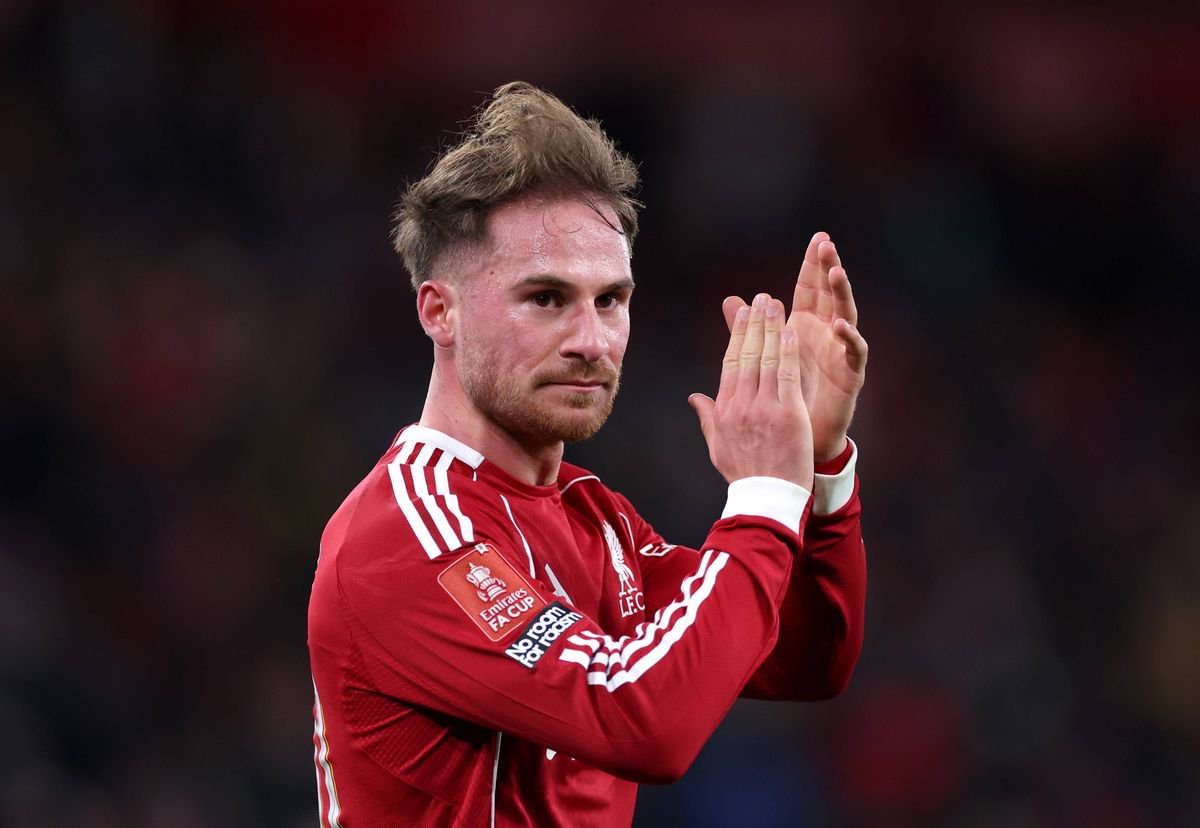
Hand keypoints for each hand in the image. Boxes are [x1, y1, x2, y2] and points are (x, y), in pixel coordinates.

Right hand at [689, 293, 813, 489]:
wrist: (766, 498)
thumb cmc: (744, 474)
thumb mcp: (718, 446)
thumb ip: (707, 417)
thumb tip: (694, 397)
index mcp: (725, 409)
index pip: (731, 362)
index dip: (738, 334)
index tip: (743, 313)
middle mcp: (742, 405)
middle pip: (747, 355)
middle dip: (754, 323)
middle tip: (760, 298)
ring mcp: (765, 408)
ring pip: (767, 360)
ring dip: (771, 328)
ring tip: (775, 304)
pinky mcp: (788, 415)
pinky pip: (788, 376)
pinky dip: (788, 352)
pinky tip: (791, 332)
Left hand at [721, 233, 867, 461]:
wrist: (798, 440)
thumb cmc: (784, 398)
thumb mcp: (762, 358)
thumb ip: (749, 330)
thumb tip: (730, 301)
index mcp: (804, 328)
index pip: (810, 289)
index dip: (813, 265)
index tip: (817, 237)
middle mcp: (825, 335)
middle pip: (829, 295)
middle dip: (828, 268)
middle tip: (827, 243)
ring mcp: (840, 353)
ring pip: (846, 316)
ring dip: (841, 294)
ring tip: (835, 273)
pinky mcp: (850, 375)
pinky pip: (854, 353)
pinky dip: (849, 338)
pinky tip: (840, 325)